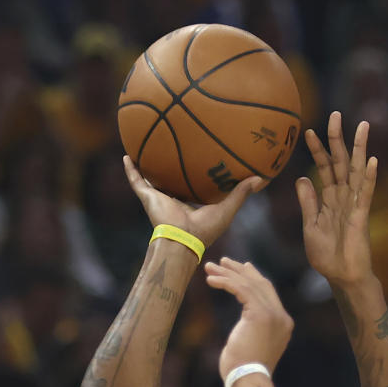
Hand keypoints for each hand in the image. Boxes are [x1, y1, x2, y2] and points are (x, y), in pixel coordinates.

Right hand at [123, 156, 261, 249]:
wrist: (182, 240)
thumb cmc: (205, 230)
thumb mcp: (226, 208)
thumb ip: (241, 193)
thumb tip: (260, 178)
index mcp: (191, 204)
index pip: (193, 187)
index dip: (196, 174)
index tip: (201, 158)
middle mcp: (174, 200)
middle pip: (171, 180)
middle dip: (170, 167)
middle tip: (172, 146)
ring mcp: (159, 198)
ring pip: (151, 179)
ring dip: (147, 166)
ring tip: (144, 147)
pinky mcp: (148, 197)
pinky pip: (137, 180)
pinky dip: (131, 169)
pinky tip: (127, 155)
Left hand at [204, 258, 293, 381]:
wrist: (249, 380)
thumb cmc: (244, 371)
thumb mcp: (252, 346)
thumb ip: (254, 331)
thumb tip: (246, 327)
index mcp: (283, 324)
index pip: (269, 293)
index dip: (254, 278)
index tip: (241, 268)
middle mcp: (281, 316)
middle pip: (261, 284)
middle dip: (241, 270)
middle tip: (223, 261)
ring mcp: (273, 314)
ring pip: (249, 284)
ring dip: (227, 273)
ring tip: (209, 267)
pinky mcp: (260, 314)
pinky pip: (240, 289)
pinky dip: (224, 282)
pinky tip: (210, 280)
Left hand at [297, 113, 377, 287]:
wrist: (342, 278)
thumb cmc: (327, 257)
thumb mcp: (310, 228)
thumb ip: (308, 204)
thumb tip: (301, 178)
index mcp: (328, 200)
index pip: (323, 168)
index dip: (317, 150)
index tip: (308, 131)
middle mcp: (343, 197)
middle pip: (341, 162)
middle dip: (338, 139)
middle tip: (336, 114)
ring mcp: (354, 205)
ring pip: (357, 171)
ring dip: (360, 149)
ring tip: (363, 125)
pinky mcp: (362, 216)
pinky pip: (366, 194)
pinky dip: (370, 177)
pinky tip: (373, 161)